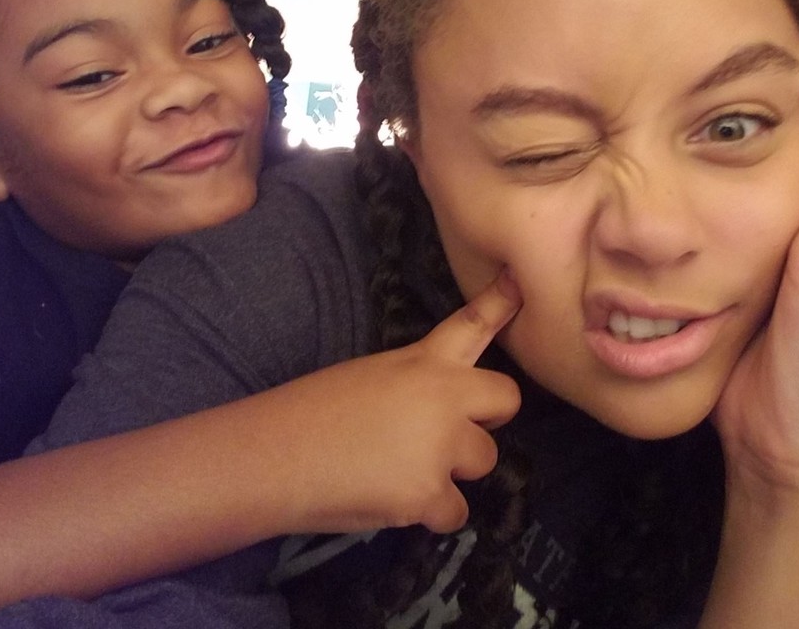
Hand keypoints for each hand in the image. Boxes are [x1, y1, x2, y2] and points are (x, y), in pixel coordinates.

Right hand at [266, 272, 521, 535]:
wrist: (276, 455)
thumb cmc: (312, 410)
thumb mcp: (373, 375)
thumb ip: (416, 385)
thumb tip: (435, 413)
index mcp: (424, 360)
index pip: (473, 323)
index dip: (503, 303)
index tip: (523, 284)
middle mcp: (444, 397)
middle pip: (507, 400)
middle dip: (489, 418)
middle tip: (453, 432)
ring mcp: (442, 446)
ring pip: (485, 460)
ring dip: (455, 470)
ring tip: (406, 471)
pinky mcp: (430, 494)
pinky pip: (457, 511)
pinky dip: (432, 514)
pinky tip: (397, 503)